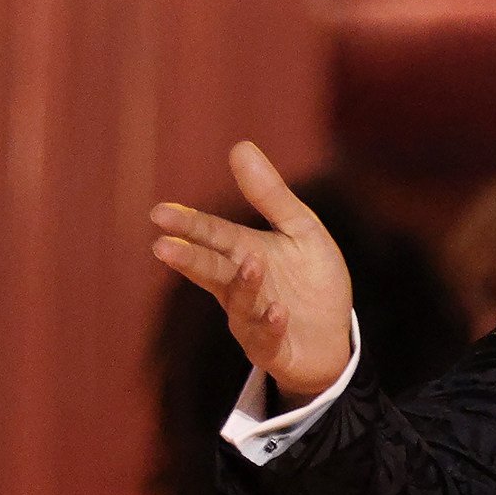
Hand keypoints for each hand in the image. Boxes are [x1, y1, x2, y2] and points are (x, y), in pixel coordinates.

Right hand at [149, 142, 354, 400]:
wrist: (335, 336)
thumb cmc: (312, 282)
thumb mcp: (301, 231)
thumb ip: (271, 195)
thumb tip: (240, 145)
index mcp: (243, 253)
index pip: (211, 235)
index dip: (188, 225)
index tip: (160, 213)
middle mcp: (240, 287)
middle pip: (211, 270)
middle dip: (189, 258)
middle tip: (163, 247)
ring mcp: (253, 320)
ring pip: (240, 304)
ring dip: (244, 285)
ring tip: (250, 263)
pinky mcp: (273, 349)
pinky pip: (266, 339)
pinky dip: (270, 325)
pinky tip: (277, 311)